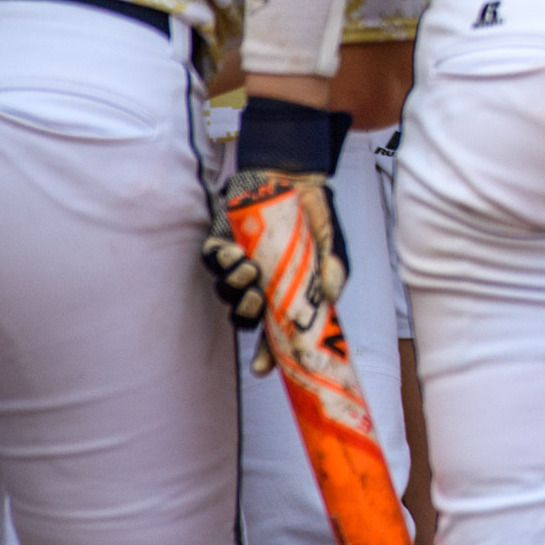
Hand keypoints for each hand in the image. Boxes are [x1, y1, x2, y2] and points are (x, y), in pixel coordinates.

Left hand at [204, 170, 348, 374]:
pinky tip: (233, 250)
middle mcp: (259, 283)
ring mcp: (238, 264)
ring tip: (248, 269)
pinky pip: (212, 261)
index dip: (268, 352)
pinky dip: (220, 260)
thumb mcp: (330, 241)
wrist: (294, 175)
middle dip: (245, 315)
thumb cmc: (313, 212)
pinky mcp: (220, 242)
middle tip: (256, 301)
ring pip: (225, 290)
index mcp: (285, 290)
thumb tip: (331, 296)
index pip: (274, 330)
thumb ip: (332, 267)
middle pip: (244, 315)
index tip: (263, 369)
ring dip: (233, 287)